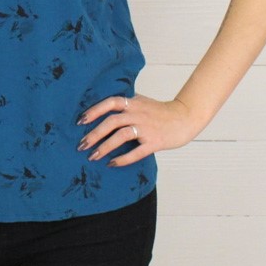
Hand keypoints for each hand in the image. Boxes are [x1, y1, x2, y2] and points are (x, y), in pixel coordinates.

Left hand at [76, 93, 203, 166]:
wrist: (186, 117)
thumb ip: (125, 102)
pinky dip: (123, 159)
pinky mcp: (155, 142)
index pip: (110, 102)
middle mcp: (138, 113)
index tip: (80, 121)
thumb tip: (102, 106)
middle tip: (81, 145)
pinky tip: (112, 164)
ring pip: (121, 136)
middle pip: (112, 121)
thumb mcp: (141, 101)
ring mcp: (146, 128)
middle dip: (94, 134)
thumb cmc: (160, 111)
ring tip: (93, 156)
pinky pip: (136, 152)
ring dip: (104, 147)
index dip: (94, 111)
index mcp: (133, 102)